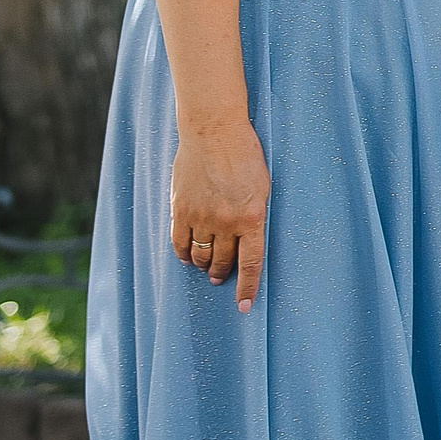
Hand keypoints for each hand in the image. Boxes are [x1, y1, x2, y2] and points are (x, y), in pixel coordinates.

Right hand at [170, 117, 269, 310]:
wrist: (214, 132)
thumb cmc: (244, 156)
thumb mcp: (262, 186)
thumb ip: (254, 215)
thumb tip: (248, 239)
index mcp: (252, 217)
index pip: (250, 263)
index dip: (246, 287)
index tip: (243, 306)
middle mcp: (226, 222)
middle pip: (223, 262)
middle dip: (222, 273)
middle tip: (220, 277)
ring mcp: (201, 217)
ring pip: (199, 256)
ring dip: (203, 265)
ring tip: (205, 267)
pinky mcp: (181, 210)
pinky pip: (179, 243)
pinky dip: (182, 254)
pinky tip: (186, 256)